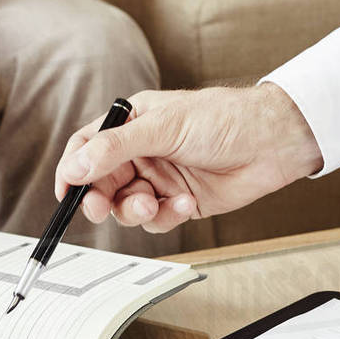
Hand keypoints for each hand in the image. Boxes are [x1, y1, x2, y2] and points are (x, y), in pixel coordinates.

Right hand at [55, 83, 322, 232]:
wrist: (272, 142)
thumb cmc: (223, 119)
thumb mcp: (164, 127)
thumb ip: (114, 148)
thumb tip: (74, 168)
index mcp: (132, 124)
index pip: (87, 148)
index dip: (73, 170)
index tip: (67, 194)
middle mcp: (142, 152)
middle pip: (103, 183)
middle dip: (101, 198)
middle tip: (103, 207)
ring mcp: (161, 178)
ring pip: (128, 206)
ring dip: (137, 210)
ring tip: (155, 203)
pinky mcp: (180, 202)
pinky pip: (158, 219)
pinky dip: (167, 215)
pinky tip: (187, 202)